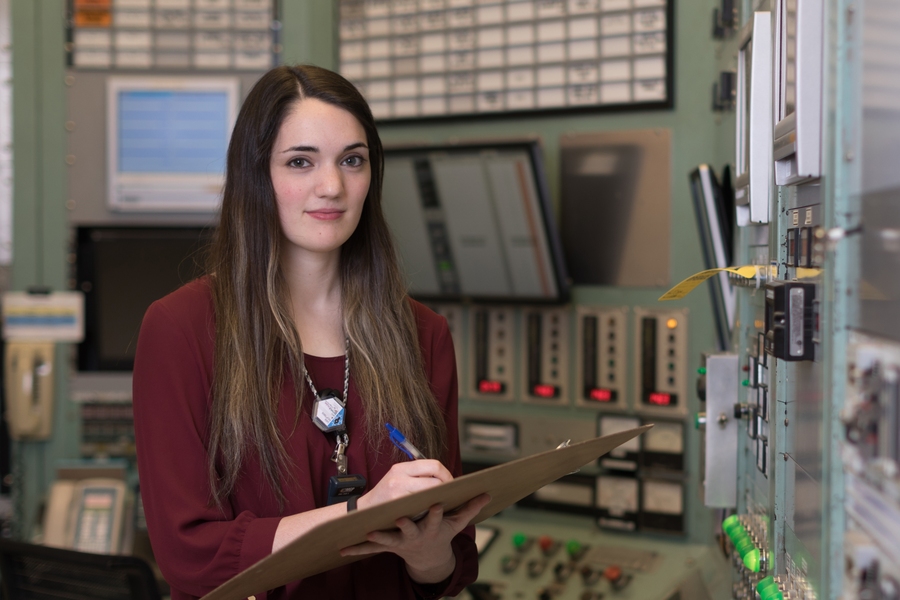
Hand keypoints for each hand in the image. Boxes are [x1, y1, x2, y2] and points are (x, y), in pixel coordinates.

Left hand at [340, 462, 490, 582]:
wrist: (425, 556)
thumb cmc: (440, 533)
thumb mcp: (456, 524)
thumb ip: (469, 509)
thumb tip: (487, 494)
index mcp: (432, 528)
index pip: (435, 517)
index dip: (436, 510)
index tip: (437, 502)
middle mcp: (415, 535)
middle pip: (410, 529)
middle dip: (406, 524)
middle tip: (401, 516)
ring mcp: (400, 542)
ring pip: (388, 540)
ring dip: (379, 536)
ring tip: (369, 530)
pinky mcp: (386, 547)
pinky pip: (370, 548)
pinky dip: (357, 549)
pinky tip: (344, 549)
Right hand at [355, 460, 452, 509]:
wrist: (364, 512)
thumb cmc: (385, 496)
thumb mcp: (398, 478)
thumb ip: (417, 475)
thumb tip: (442, 476)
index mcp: (402, 468)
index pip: (433, 465)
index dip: (446, 474)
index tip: (450, 483)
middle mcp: (399, 477)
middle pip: (435, 478)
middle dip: (446, 486)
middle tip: (450, 494)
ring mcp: (397, 492)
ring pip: (430, 493)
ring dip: (439, 497)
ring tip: (442, 501)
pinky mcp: (397, 507)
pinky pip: (422, 506)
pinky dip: (429, 508)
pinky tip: (430, 511)